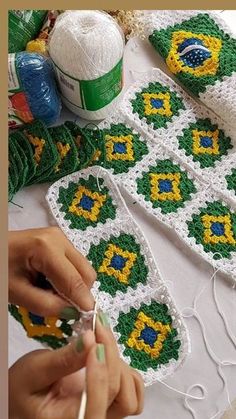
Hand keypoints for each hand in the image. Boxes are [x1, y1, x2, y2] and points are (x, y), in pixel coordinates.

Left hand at [8, 227, 96, 316]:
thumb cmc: (0, 270)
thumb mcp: (17, 293)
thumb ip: (46, 305)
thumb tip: (73, 312)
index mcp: (47, 248)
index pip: (75, 280)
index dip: (84, 302)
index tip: (90, 320)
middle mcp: (60, 238)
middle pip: (86, 273)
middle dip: (79, 293)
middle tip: (59, 306)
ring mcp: (61, 237)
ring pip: (83, 269)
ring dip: (74, 286)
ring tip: (49, 291)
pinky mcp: (61, 240)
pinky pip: (76, 264)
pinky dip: (69, 278)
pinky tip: (50, 281)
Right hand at [9, 318, 143, 418]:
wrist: (25, 399)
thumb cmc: (23, 388)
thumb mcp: (34, 371)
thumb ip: (63, 359)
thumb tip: (91, 338)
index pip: (95, 405)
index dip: (100, 373)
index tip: (93, 339)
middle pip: (118, 395)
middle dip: (111, 356)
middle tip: (97, 326)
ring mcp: (105, 413)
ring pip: (131, 398)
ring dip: (121, 365)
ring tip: (100, 344)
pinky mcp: (112, 403)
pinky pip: (134, 392)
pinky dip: (128, 371)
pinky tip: (107, 356)